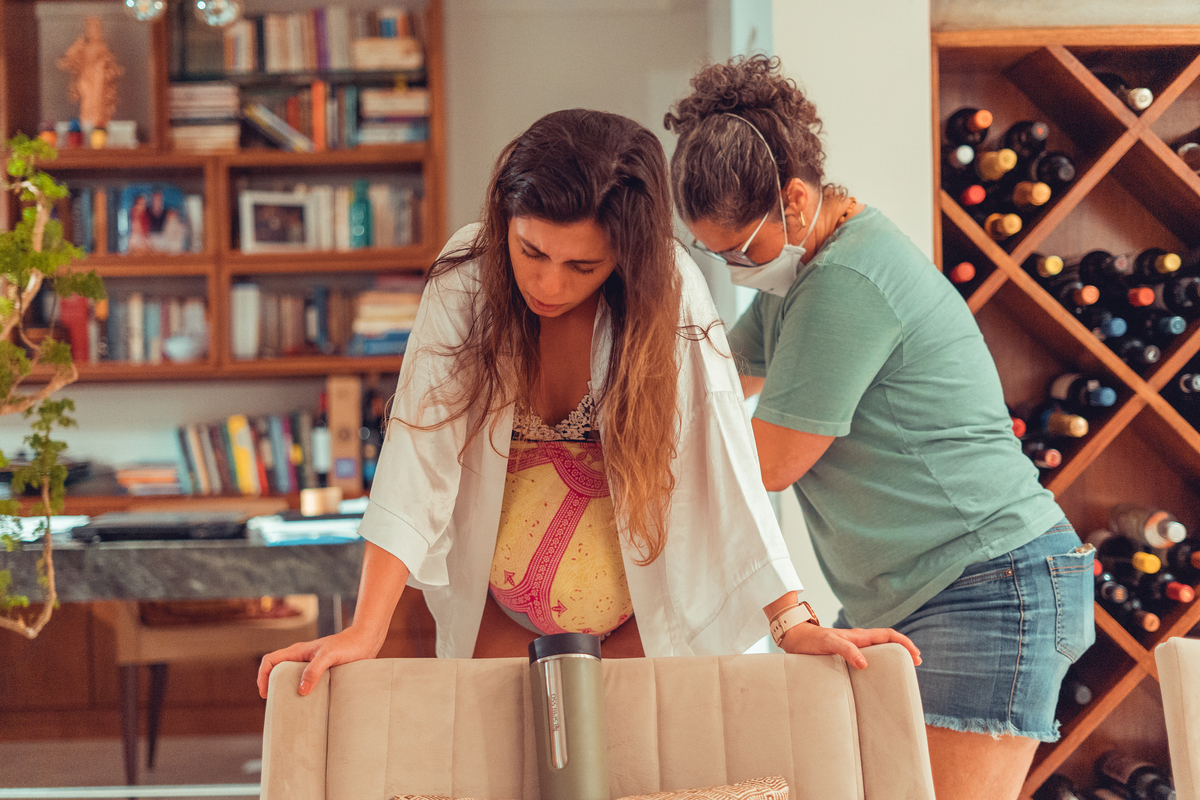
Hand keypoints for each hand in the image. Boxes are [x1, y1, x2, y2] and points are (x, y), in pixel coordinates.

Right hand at [256, 625, 382, 698]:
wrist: (366, 642)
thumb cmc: (347, 645)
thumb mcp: (329, 656)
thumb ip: (314, 670)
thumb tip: (301, 690)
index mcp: (298, 651)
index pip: (270, 660)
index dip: (263, 676)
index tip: (265, 693)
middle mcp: (302, 658)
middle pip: (278, 672)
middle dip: (273, 687)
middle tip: (277, 704)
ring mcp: (311, 665)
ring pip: (291, 679)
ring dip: (288, 691)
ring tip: (291, 708)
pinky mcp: (322, 673)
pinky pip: (306, 683)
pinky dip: (303, 694)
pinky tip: (309, 705)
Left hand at [777, 623, 921, 669]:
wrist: (794, 637)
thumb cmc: (809, 640)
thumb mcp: (827, 643)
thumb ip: (845, 650)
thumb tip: (864, 663)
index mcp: (857, 636)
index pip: (887, 635)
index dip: (903, 643)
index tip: (915, 655)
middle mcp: (857, 640)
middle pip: (887, 641)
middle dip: (903, 650)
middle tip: (916, 663)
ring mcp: (852, 646)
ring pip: (878, 649)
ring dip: (892, 656)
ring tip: (902, 669)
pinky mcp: (845, 654)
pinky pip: (867, 656)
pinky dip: (878, 662)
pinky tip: (877, 674)